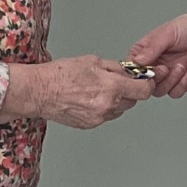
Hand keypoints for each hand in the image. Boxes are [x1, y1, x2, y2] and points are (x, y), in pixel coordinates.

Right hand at [1, 55, 153, 128]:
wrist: (40, 92)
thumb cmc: (61, 74)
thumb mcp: (94, 61)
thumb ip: (117, 68)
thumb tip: (130, 72)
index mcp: (111, 88)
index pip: (144, 91)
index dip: (146, 83)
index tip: (145, 79)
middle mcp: (108, 106)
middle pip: (133, 101)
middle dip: (129, 90)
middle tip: (117, 80)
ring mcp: (99, 118)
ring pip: (120, 109)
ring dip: (117, 99)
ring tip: (99, 88)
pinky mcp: (90, 125)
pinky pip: (106, 116)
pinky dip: (104, 107)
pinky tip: (90, 97)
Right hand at [128, 12, 186, 98]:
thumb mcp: (167, 33)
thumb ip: (152, 47)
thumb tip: (138, 61)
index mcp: (144, 53)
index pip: (131, 68)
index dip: (136, 73)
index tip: (147, 70)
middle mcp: (153, 66)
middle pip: (144, 84)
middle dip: (156, 78)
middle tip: (166, 68)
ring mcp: (166, 76)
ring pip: (159, 91)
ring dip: (172, 80)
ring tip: (181, 65)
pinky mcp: (180, 82)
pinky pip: (175, 93)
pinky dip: (183, 83)